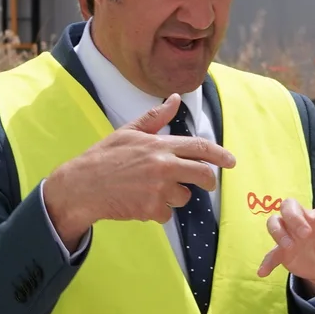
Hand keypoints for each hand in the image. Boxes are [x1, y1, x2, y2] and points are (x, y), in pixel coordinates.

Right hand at [43, 95, 236, 244]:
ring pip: (184, 196)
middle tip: (206, 183)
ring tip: (151, 190)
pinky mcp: (151, 209)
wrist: (82, 186)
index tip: (231, 161)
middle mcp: (163, 166)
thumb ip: (155, 118)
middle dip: (208, 181)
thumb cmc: (104, 157)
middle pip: (203, 175)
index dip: (220, 154)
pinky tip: (140, 202)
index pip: (200, 147)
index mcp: (160, 145)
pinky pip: (167, 214)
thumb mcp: (128, 131)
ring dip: (174, 197)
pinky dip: (158, 211)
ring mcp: (158, 189)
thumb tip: (174, 99)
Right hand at [258, 198, 314, 295]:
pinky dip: (267, 262)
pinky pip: (271, 253)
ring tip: (289, 247)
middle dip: (294, 217)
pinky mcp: (283, 251)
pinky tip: (264, 272)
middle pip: (290, 205)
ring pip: (275, 221)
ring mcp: (291, 233)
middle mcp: (306, 220)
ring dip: (279, 232)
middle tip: (305, 234)